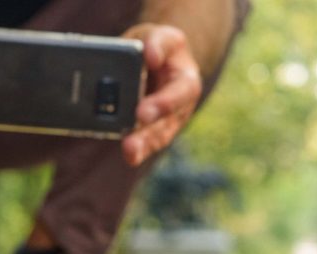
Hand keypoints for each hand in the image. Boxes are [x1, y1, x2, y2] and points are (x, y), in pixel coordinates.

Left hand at [121, 24, 202, 165]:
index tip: (141, 112)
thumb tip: (151, 55)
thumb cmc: (159, 48)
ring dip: (143, 146)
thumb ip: (158, 42)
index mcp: (186, 81)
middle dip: (149, 134)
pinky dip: (138, 149)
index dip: (162, 104)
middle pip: (167, 123)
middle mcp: (180, 106)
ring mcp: (167, 122)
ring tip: (130, 153)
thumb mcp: (161, 36)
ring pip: (158, 137)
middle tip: (132, 142)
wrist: (158, 62)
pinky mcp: (152, 130)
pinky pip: (147, 142)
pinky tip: (129, 155)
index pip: (178, 94)